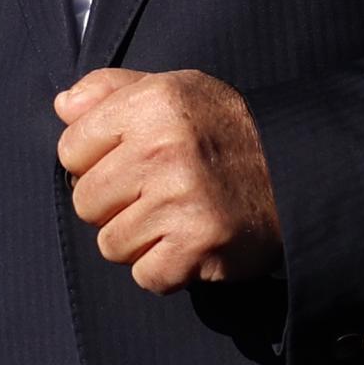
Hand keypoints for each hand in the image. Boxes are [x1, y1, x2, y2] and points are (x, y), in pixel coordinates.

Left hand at [55, 69, 281, 292]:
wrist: (301, 171)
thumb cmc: (227, 130)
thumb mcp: (175, 89)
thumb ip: (112, 91)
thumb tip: (62, 107)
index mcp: (151, 104)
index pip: (70, 149)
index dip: (95, 160)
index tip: (130, 161)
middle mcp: (163, 149)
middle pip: (85, 201)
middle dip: (114, 204)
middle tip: (155, 194)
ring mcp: (181, 200)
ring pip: (110, 244)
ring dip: (139, 240)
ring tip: (174, 218)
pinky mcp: (199, 245)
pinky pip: (147, 275)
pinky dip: (167, 268)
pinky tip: (189, 244)